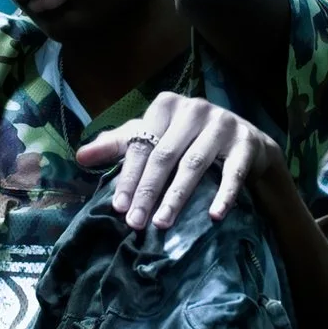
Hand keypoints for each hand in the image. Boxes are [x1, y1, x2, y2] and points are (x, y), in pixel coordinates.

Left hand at [77, 90, 277, 235]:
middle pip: (165, 155)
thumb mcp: (155, 136)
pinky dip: (223, 196)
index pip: (142, 144)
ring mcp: (223, 124)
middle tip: (135, 223)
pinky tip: (213, 216)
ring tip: (162, 223)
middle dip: (147, 191)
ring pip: (194, 164)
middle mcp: (195, 109)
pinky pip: (233, 173)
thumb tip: (80, 157)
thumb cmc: (190, 140)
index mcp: (167, 106)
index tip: (118, 208)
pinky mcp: (246, 143)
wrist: (246, 142)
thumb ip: (120, 145)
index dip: (128, 177)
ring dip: (177, 197)